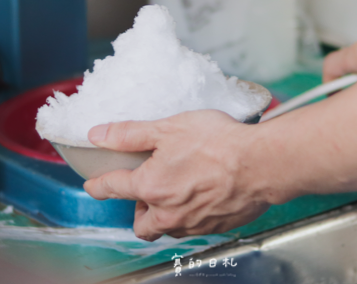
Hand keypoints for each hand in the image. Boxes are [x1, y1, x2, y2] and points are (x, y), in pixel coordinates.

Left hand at [83, 111, 270, 240]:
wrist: (262, 163)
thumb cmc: (219, 143)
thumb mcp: (168, 127)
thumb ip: (129, 133)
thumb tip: (98, 134)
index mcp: (150, 187)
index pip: (114, 188)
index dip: (99, 186)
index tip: (94, 186)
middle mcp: (168, 213)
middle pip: (140, 224)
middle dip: (139, 210)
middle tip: (149, 189)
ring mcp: (192, 224)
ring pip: (168, 228)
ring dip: (166, 214)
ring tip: (178, 190)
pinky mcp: (215, 227)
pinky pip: (194, 227)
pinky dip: (192, 214)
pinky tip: (203, 194)